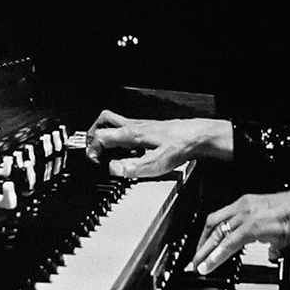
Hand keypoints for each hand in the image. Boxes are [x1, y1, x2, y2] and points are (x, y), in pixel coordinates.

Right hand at [85, 111, 231, 178]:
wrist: (196, 137)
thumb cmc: (179, 147)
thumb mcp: (155, 164)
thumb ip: (132, 168)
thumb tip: (113, 169)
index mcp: (131, 134)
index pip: (100, 136)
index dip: (92, 150)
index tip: (95, 162)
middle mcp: (133, 126)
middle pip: (103, 121)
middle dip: (92, 135)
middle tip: (92, 150)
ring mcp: (140, 126)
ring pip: (114, 122)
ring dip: (105, 133)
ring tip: (105, 149)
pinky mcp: (147, 129)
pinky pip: (126, 128)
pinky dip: (120, 137)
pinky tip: (128, 151)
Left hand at [189, 191, 289, 274]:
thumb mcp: (279, 227)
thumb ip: (272, 242)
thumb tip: (271, 254)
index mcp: (247, 203)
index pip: (219, 219)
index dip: (208, 236)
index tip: (202, 249)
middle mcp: (243, 206)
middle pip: (212, 225)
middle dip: (201, 245)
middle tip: (193, 260)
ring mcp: (247, 215)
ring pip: (217, 234)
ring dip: (205, 252)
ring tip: (198, 266)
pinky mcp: (252, 226)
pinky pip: (229, 243)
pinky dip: (217, 255)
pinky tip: (210, 264)